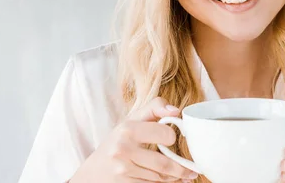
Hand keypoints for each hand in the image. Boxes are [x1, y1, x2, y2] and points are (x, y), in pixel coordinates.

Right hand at [69, 97, 198, 182]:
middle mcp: (123, 149)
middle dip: (181, 168)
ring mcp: (123, 170)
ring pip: (160, 178)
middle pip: (164, 163)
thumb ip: (154, 108)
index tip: (173, 139)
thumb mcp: (131, 121)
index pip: (165, 134)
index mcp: (128, 129)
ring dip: (174, 178)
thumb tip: (176, 111)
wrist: (93, 172)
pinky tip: (170, 181)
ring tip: (184, 175)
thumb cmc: (118, 142)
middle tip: (191, 169)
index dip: (172, 137)